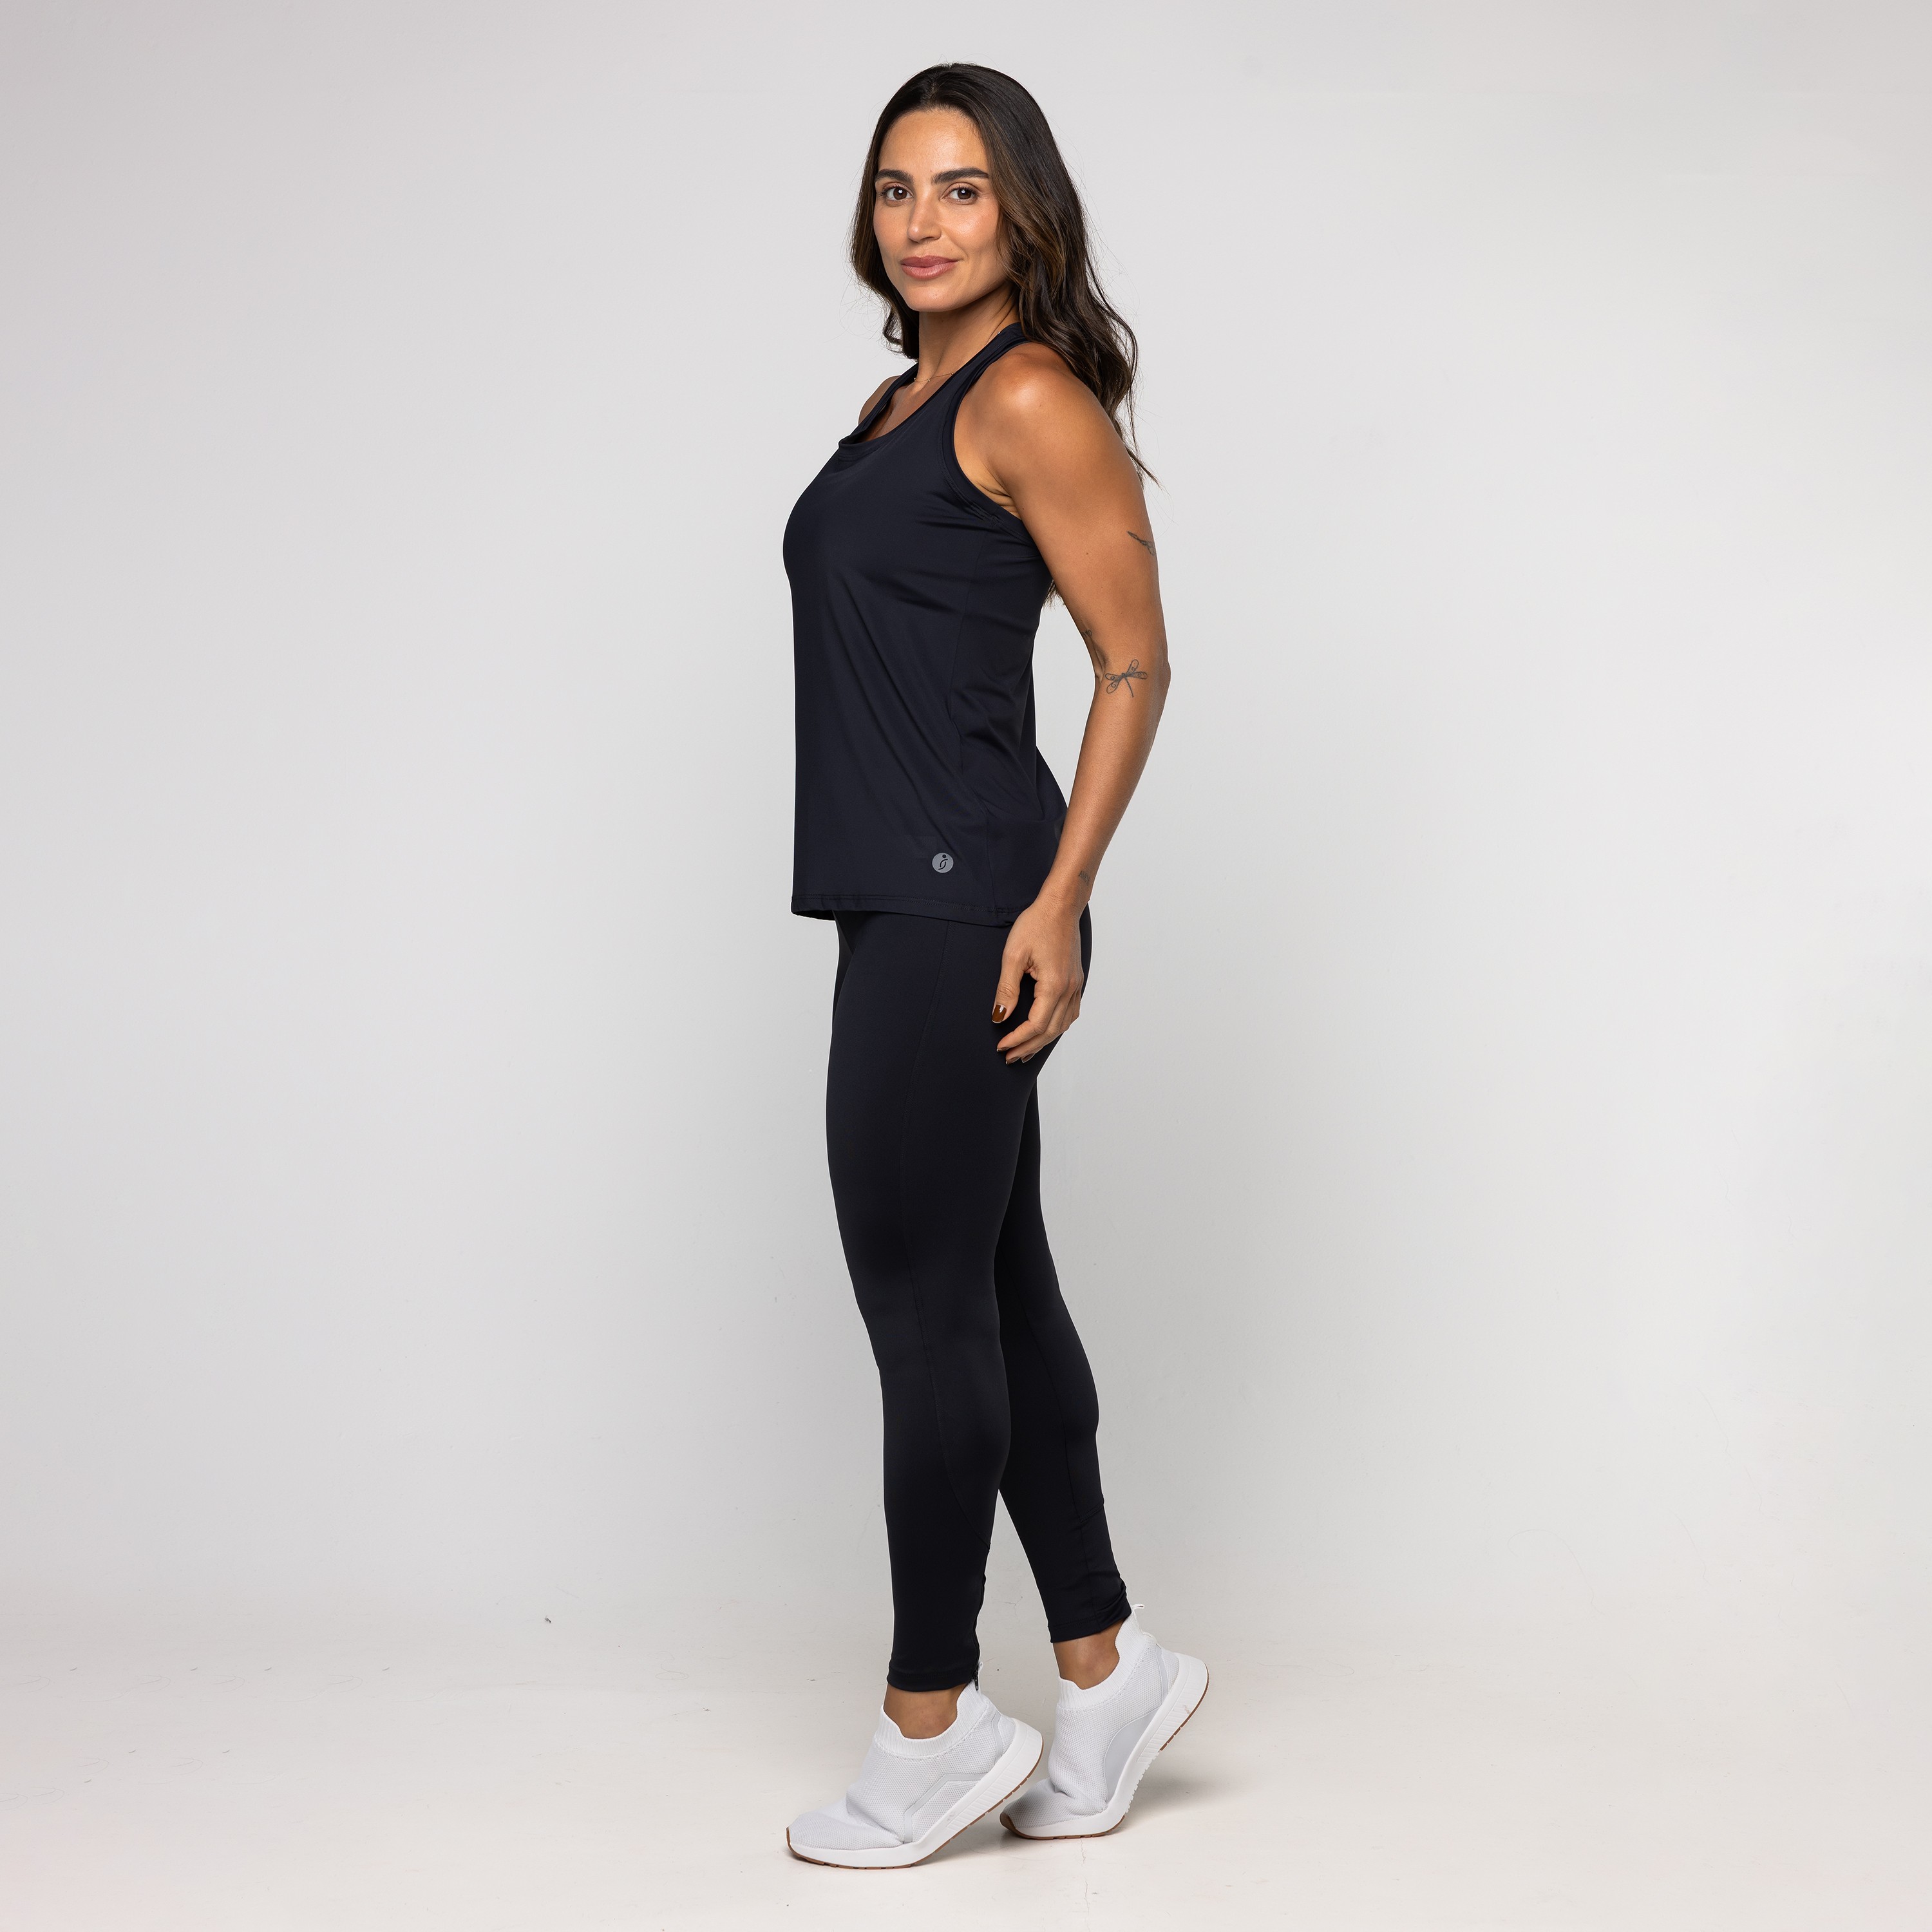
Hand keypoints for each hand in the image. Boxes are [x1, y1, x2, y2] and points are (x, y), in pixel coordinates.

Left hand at [991, 897, 1083, 1062]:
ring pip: (1063, 1025)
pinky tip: (1046, 1030)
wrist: (1061, 906)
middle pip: (1050, 1031)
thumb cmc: (1036, 924)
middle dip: (1028, 1047)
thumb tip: (1000, 1016)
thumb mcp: (1013, 956)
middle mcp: (1069, 989)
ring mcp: (1075, 986)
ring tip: (1025, 1050)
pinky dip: (1057, 1027)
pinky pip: (1071, 1013)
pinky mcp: (1076, 980)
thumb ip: (1007, 990)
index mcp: (1054, 985)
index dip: (1017, 1039)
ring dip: (1043, 1041)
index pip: (1036, 1025)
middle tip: (1009, 1056)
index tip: (1001, 1046)